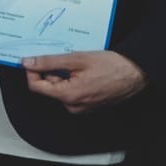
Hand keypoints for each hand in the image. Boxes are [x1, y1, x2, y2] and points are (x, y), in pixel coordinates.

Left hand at [22, 51, 146, 112]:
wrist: (137, 73)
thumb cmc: (112, 66)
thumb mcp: (76, 59)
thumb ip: (49, 62)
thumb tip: (28, 63)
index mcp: (68, 96)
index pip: (36, 87)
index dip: (32, 71)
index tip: (34, 59)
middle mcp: (73, 106)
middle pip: (48, 88)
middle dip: (51, 72)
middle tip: (64, 58)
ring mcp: (82, 107)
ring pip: (60, 89)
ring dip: (63, 75)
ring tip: (78, 65)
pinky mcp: (89, 105)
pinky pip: (72, 92)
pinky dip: (73, 81)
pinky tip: (85, 71)